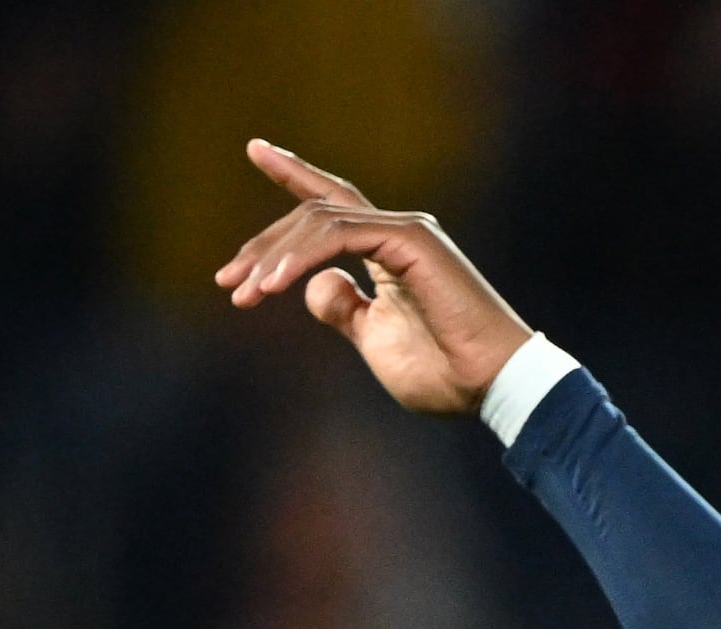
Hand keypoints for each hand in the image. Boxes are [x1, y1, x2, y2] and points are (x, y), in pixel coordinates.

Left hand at [212, 139, 540, 413]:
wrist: (492, 386)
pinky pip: (339, 236)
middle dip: (264, 246)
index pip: (332, 204)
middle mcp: (398, 230)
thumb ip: (344, 309)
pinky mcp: (412, 239)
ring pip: (319, 222)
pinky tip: (273, 286)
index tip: (254, 148)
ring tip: (246, 292)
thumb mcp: (375, 340)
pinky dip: (301, 258)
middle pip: (313, 213)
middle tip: (227, 280)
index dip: (292, 173)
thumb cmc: (445, 374)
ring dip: (274, 257)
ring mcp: (406, 230)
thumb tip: (315, 284)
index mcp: (390, 250)